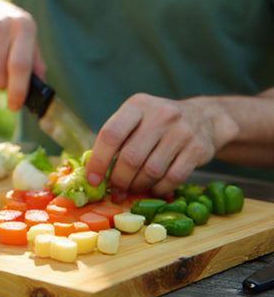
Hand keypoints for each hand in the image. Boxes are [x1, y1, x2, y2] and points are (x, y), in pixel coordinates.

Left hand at [85, 94, 240, 195]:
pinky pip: (173, 178)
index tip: (92, 180)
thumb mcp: (136, 117)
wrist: (204, 118)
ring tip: (132, 190)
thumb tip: (94, 171)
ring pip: (151, 170)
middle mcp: (160, 115)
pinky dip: (159, 189)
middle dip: (119, 179)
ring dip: (138, 186)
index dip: (98, 160)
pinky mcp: (198, 149)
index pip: (111, 134)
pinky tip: (153, 190)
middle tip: (115, 190)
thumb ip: (118, 138)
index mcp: (137, 105)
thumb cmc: (158, 122)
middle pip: (131, 157)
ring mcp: (181, 132)